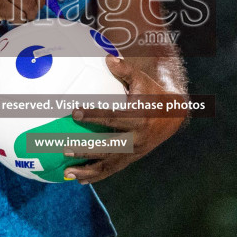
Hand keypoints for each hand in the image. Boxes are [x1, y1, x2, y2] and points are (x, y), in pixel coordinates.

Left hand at [66, 55, 184, 182]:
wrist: (172, 115)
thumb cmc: (151, 93)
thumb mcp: (142, 79)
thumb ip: (125, 70)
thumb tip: (108, 59)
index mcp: (139, 118)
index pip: (114, 118)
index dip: (94, 116)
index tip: (74, 113)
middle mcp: (137, 138)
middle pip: (109, 147)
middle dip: (87, 149)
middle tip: (64, 148)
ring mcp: (134, 152)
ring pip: (109, 165)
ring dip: (88, 170)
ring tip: (67, 172)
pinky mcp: (132, 159)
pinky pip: (112, 170)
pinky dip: (95, 175)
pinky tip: (78, 178)